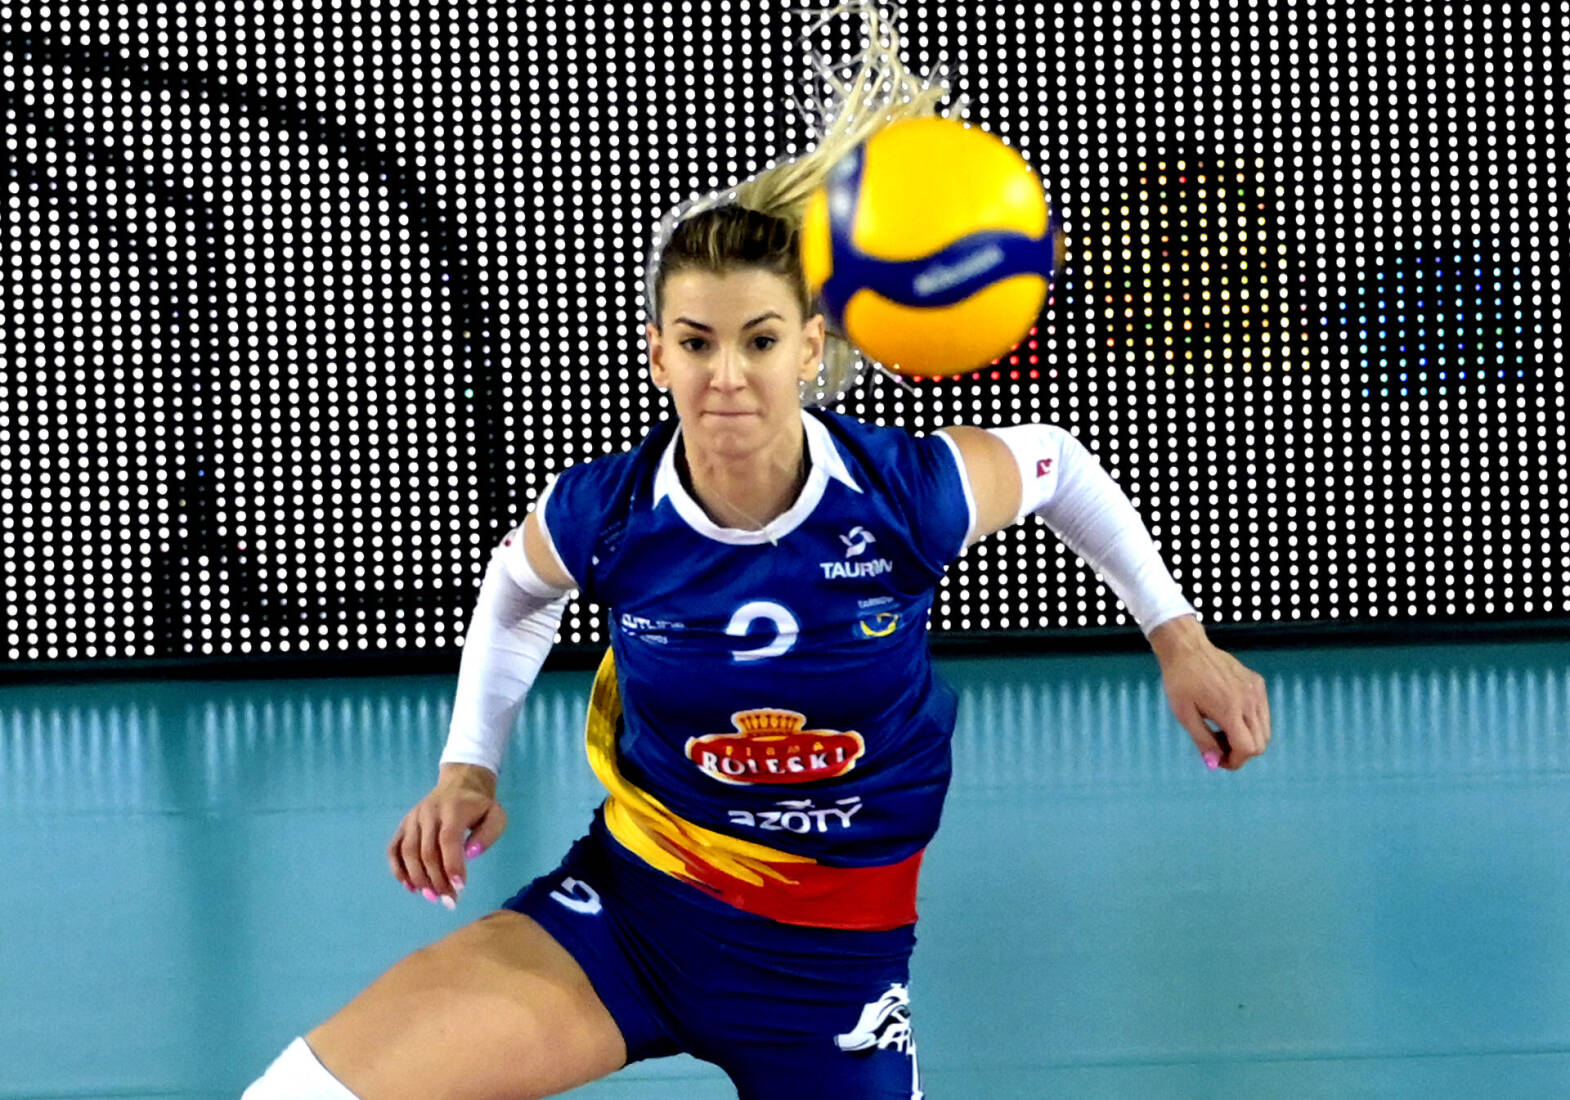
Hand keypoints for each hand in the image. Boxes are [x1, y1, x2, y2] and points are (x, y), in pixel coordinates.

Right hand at [388, 762, 507, 907]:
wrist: (460, 782)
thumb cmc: (479, 806)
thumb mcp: (496, 815)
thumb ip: (489, 834)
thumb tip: (470, 854)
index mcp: (453, 809)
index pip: (448, 839)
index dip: (452, 865)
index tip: (460, 887)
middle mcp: (428, 813)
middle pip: (427, 851)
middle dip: (437, 880)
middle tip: (448, 900)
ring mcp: (413, 818)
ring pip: (408, 852)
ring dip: (418, 878)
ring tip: (432, 897)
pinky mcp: (403, 824)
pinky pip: (393, 849)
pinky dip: (398, 870)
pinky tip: (410, 886)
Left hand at [1148, 615, 1271, 770]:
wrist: (1187, 648)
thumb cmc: (1180, 681)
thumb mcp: (1184, 714)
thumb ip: (1202, 741)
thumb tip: (1214, 764)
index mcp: (1229, 710)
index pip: (1247, 749)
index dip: (1234, 762)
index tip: (1217, 759)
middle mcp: (1249, 701)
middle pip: (1260, 744)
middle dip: (1240, 752)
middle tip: (1217, 744)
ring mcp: (1256, 691)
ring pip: (1265, 731)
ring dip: (1247, 739)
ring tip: (1220, 728)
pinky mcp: (1257, 683)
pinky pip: (1263, 713)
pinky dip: (1251, 723)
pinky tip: (1228, 714)